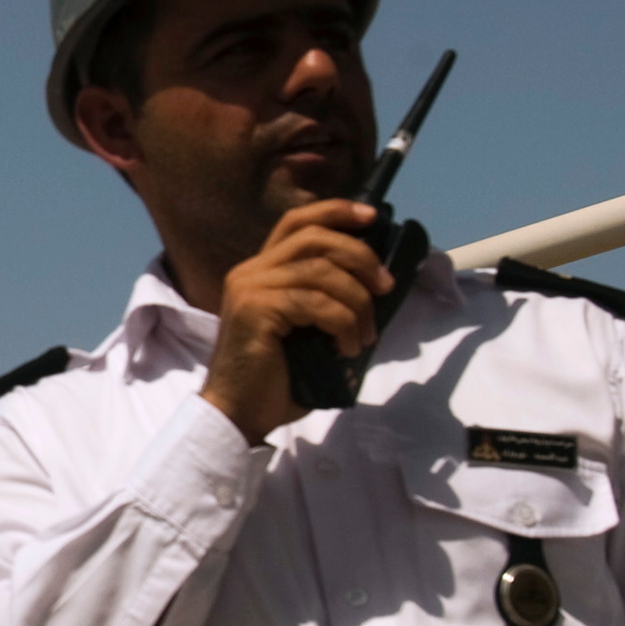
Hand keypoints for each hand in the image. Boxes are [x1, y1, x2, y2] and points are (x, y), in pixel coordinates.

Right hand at [197, 199, 393, 442]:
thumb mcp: (307, 328)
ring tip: (365, 335)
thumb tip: (376, 283)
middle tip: (384, 286)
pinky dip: (343, 324)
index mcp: (261, 271)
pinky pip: (316, 303)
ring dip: (357, 301)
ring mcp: (250, 289)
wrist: (239, 414)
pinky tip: (346, 348)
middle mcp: (250, 272)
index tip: (372, 217)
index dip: (336, 211)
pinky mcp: (255, 310)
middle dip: (360, 256)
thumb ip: (327, 298)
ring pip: (321, 271)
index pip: (296, 221)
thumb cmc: (276, 379)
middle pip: (314, 237)